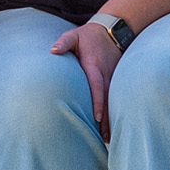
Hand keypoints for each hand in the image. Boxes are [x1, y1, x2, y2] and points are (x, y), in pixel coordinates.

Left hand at [51, 22, 122, 139]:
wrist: (112, 30)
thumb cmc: (89, 36)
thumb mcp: (75, 35)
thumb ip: (64, 42)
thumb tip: (53, 50)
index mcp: (94, 66)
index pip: (97, 86)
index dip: (98, 102)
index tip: (98, 117)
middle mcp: (107, 74)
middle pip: (107, 100)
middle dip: (107, 119)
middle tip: (105, 138)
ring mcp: (114, 77)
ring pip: (113, 101)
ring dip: (112, 119)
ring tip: (108, 139)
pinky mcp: (117, 80)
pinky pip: (116, 98)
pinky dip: (115, 112)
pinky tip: (112, 126)